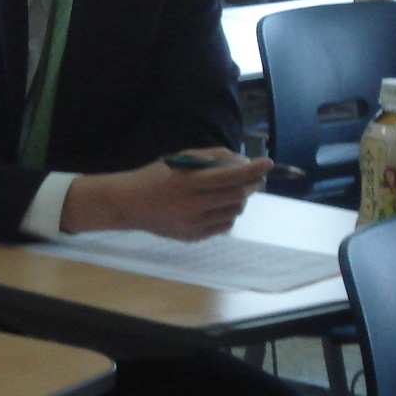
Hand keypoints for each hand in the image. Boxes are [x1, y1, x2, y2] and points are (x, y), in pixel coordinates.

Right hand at [60, 147, 272, 240]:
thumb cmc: (155, 176)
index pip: (229, 176)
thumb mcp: (180, 159)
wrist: (128, 204)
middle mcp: (191, 205)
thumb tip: (242, 162)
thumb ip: (211, 158)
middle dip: (252, 185)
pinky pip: (224, 226)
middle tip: (257, 179)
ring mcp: (192, 224)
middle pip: (236, 196)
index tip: (268, 163)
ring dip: (239, 200)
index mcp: (187, 182)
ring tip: (232, 192)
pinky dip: (228, 214)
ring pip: (233, 212)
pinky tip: (218, 206)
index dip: (251, 169)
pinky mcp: (192, 237)